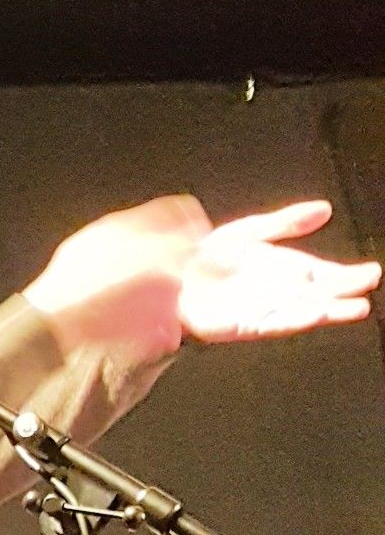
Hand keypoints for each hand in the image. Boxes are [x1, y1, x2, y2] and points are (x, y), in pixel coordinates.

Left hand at [23, 194, 377, 358]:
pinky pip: (246, 327)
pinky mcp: (188, 340)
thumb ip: (165, 225)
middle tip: (363, 276)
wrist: (43, 348)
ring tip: (355, 301)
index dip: (281, 224)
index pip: (240, 234)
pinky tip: (314, 317)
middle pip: (266, 274)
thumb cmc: (65, 294)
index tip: (317, 214)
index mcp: (174, 249)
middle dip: (316, 274)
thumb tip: (201, 219)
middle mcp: (188, 282)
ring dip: (313, 301)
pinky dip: (284, 319)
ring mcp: (190, 312)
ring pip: (266, 303)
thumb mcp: (115, 238)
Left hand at [178, 207, 377, 341]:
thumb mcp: (251, 232)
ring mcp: (262, 310)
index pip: (322, 274)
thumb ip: (287, 222)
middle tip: (368, 286)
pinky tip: (314, 313)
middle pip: (317, 294)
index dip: (346, 275)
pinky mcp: (242, 325)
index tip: (370, 273)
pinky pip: (273, 323)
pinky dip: (295, 319)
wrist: (170, 276)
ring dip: (328, 310)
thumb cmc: (207, 257)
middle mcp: (276, 292)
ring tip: (354, 308)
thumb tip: (324, 209)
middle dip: (343, 291)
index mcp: (282, 270)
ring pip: (302, 312)